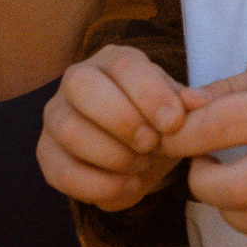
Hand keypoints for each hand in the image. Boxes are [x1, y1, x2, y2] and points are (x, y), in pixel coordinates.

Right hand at [36, 45, 190, 212]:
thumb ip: (188, 105)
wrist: (141, 153)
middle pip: (81, 86)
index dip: (149, 94)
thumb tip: (199, 101)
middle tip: (151, 145)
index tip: (173, 123)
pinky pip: (61, 172)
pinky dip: (99, 185)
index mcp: (113, 61)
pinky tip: (128, 186)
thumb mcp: (178, 110)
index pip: (123, 64)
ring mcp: (56, 116)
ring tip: (141, 166)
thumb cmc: (158, 122)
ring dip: (112, 155)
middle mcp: (76, 80)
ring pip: (70, 130)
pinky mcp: (47, 153)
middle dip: (122, 120)